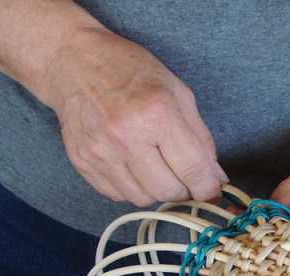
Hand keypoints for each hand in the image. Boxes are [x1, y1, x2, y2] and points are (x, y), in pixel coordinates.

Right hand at [38, 27, 225, 205]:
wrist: (73, 62)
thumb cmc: (131, 73)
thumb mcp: (178, 93)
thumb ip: (202, 140)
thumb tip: (216, 180)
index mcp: (157, 114)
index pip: (193, 171)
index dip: (208, 188)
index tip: (211, 191)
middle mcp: (126, 136)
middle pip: (168, 191)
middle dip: (182, 189)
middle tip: (180, 174)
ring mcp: (101, 152)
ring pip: (143, 199)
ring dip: (156, 190)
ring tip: (153, 165)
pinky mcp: (83, 162)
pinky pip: (118, 195)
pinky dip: (131, 187)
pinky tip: (131, 165)